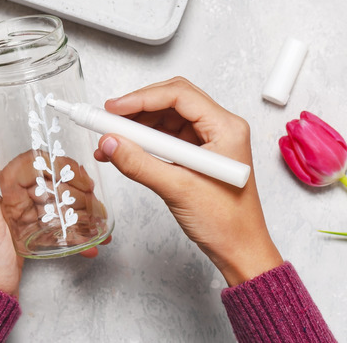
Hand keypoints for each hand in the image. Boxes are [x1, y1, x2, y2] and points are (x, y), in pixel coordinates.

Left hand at [0, 140, 107, 298]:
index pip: (33, 165)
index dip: (58, 166)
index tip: (78, 175)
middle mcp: (11, 201)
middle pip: (50, 184)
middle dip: (75, 190)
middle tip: (95, 201)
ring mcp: (23, 218)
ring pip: (57, 205)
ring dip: (80, 211)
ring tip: (99, 222)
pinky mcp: (31, 236)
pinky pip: (57, 228)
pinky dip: (74, 234)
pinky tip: (90, 243)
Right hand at [93, 77, 282, 285]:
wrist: (239, 250)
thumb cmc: (226, 223)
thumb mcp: (177, 190)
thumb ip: (140, 163)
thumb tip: (110, 142)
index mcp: (226, 128)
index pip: (179, 95)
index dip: (142, 98)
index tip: (114, 109)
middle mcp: (220, 128)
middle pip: (172, 100)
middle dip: (137, 108)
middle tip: (108, 119)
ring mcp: (209, 141)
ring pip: (166, 118)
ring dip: (137, 127)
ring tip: (110, 139)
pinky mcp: (197, 154)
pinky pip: (166, 137)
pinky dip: (144, 142)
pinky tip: (123, 151)